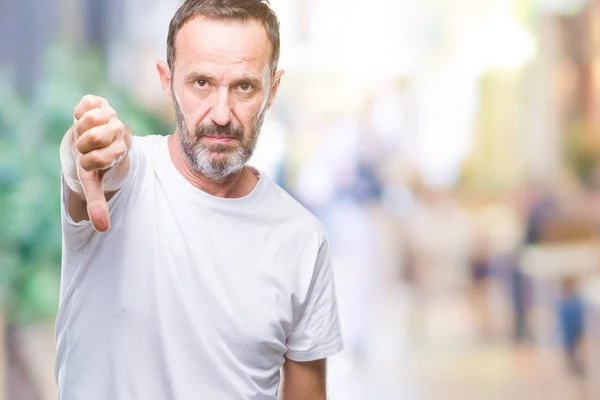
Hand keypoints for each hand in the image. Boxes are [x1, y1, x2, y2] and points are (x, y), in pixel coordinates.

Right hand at [72, 95, 129, 231]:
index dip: (89, 161)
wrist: (97, 140)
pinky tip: (85, 118)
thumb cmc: (94, 163)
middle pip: (95, 136)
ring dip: (82, 128)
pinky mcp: (100, 103)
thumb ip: (98, 203)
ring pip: (91, 119)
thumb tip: (103, 228)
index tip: (90, 163)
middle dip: (84, 144)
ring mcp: (111, 116)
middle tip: (88, 145)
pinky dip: (80, 111)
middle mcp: (119, 133)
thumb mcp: (94, 182)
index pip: (100, 158)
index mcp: (119, 153)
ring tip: (87, 132)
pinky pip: (86, 103)